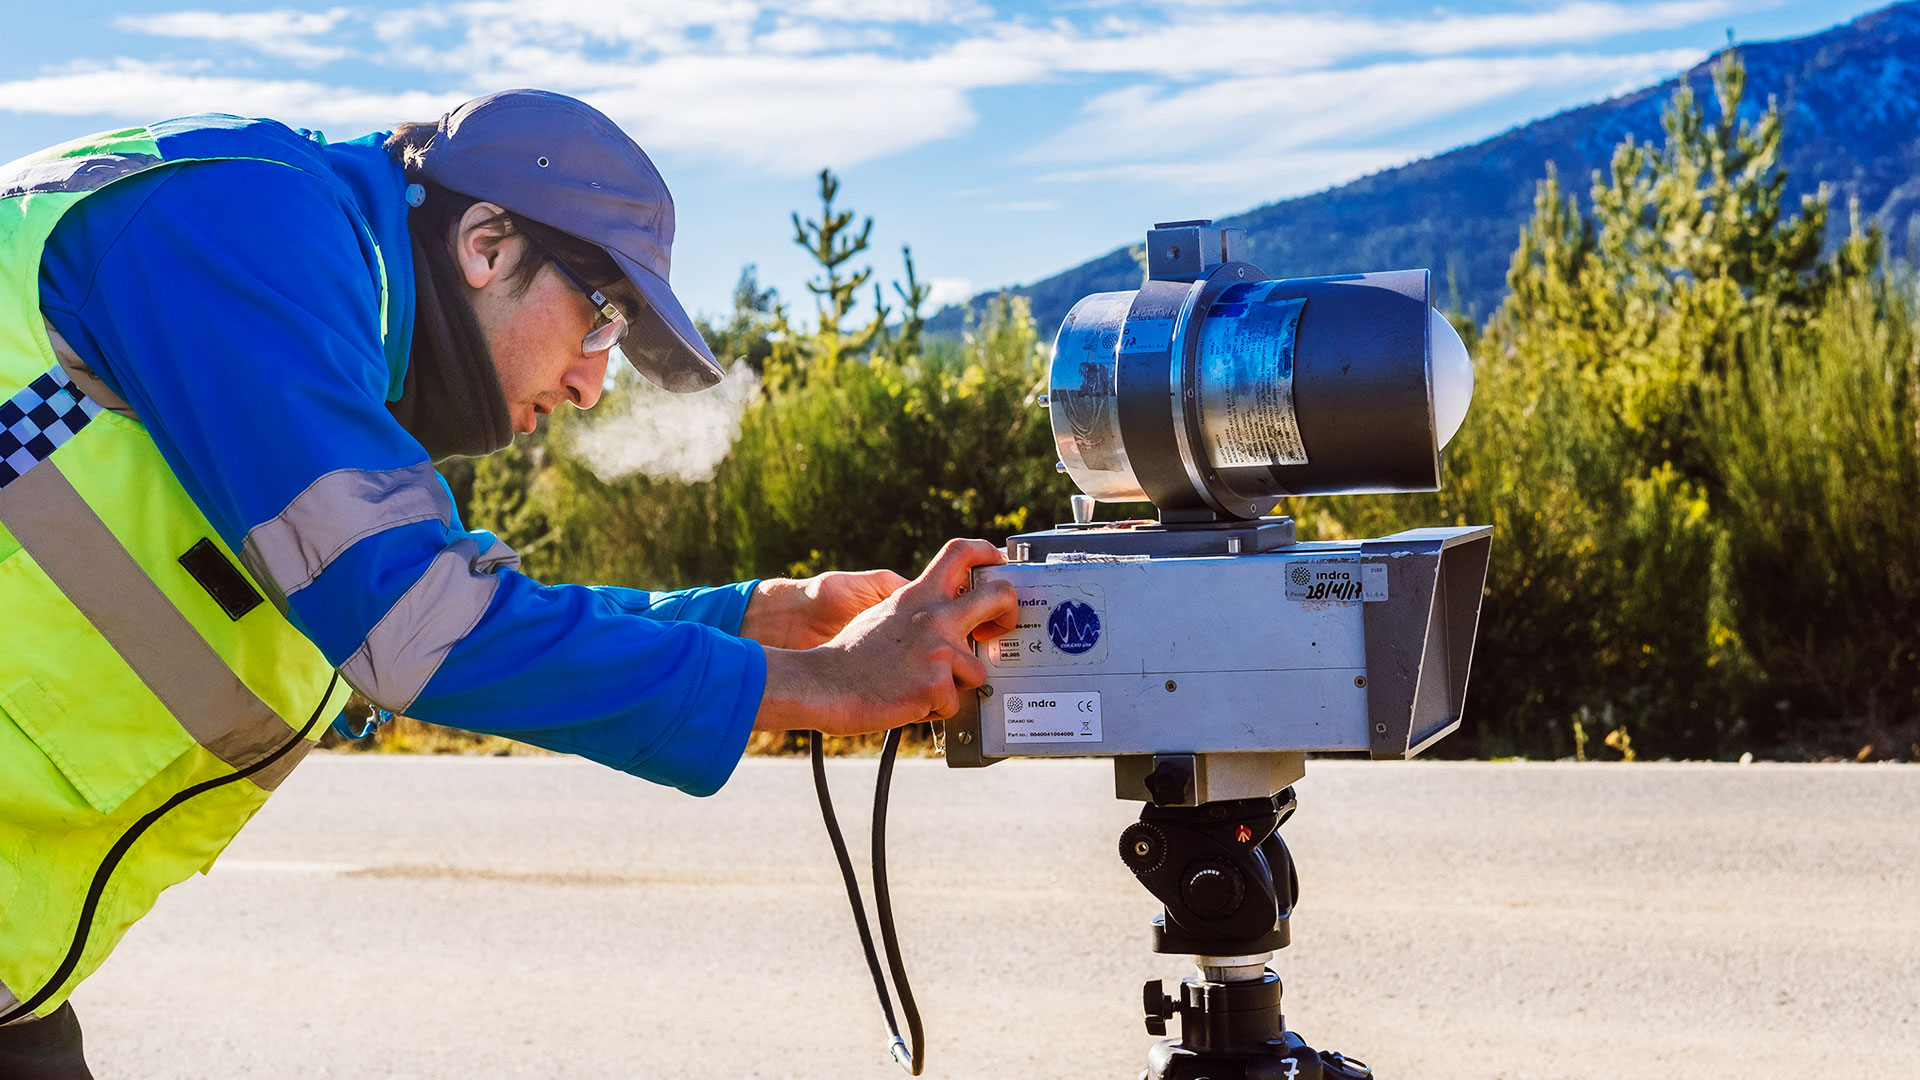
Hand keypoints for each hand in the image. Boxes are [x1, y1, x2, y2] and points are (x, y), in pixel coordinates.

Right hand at [755, 539, 1019, 736]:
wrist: (823, 685)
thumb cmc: (849, 658)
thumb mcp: (886, 615)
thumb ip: (919, 611)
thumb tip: (947, 618)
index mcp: (919, 595)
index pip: (961, 552)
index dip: (987, 552)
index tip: (999, 564)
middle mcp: (935, 615)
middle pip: (1000, 595)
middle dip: (1010, 612)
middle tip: (999, 628)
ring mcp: (939, 649)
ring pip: (976, 671)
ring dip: (954, 686)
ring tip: (919, 687)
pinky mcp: (936, 685)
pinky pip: (954, 704)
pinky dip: (935, 710)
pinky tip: (909, 702)